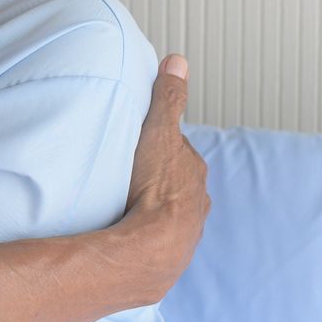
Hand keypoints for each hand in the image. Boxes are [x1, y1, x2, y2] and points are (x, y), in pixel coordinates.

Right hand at [121, 54, 210, 302]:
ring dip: (150, 211)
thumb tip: (178, 61)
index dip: (156, 146)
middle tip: (127, 177)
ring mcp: (185, 234)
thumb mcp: (158, 133)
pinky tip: (127, 238)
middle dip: (156, 179)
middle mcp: (197, 204)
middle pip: (175, 184)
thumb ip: (167, 98)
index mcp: (193, 173)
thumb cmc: (153, 190)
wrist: (149, 249)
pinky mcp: (169, 260)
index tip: (137, 146)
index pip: (176, 152)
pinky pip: (157, 242)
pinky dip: (145, 238)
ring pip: (168, 214)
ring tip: (125, 210)